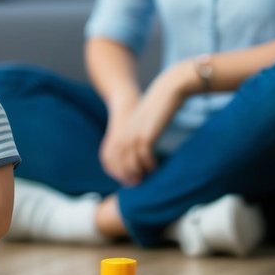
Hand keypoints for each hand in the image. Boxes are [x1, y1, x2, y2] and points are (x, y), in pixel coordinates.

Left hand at [99, 64, 191, 185]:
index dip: (114, 171)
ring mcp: (134, 134)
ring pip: (130, 162)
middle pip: (117, 162)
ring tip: (146, 179)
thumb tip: (140, 151)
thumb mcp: (140, 122)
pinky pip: (145, 156)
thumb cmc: (156, 108)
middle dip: (126, 176)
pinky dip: (149, 165)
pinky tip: (155, 167)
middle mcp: (123, 134)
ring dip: (138, 173)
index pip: (107, 157)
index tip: (125, 179)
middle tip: (137, 184)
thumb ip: (137, 136)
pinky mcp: (146, 134)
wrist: (166, 91)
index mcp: (119, 131)